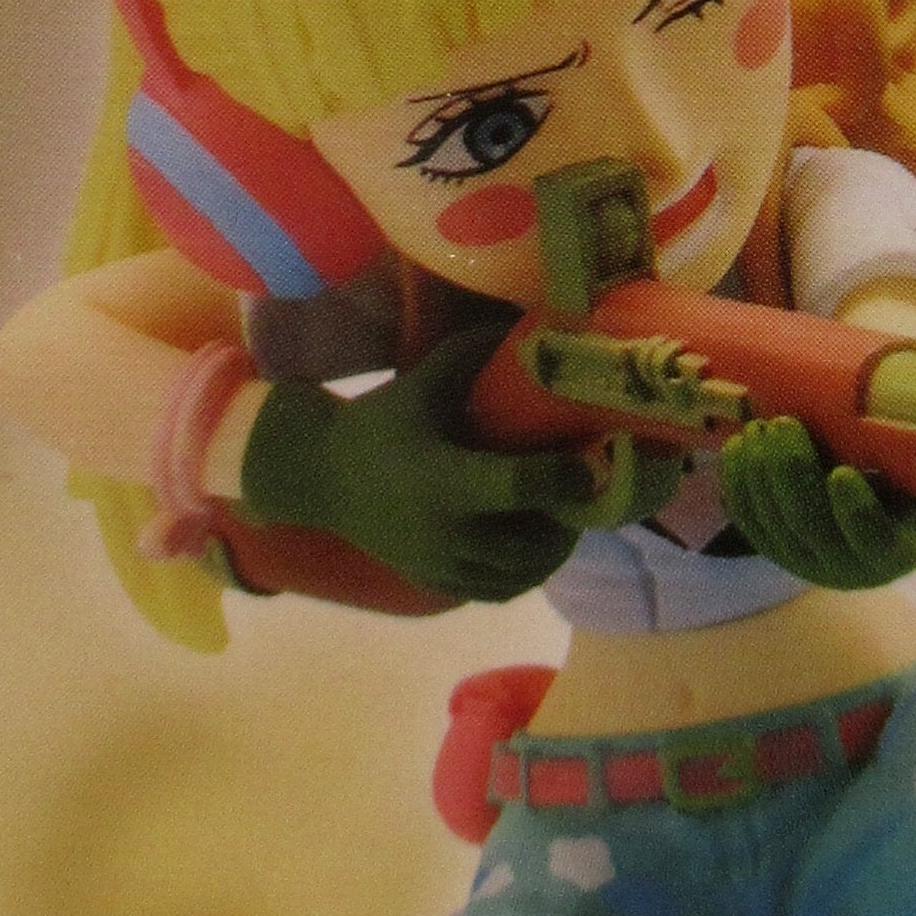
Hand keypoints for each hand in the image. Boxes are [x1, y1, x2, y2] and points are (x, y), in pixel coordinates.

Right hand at [240, 309, 680, 603]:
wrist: (321, 478)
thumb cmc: (378, 424)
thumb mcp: (421, 383)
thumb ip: (474, 352)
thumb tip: (535, 324)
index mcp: (442, 480)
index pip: (520, 487)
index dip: (567, 477)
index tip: (594, 460)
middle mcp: (445, 531)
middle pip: (532, 542)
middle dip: (568, 519)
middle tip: (586, 488)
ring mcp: (441, 564)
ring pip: (521, 574)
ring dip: (554, 549)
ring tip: (566, 515)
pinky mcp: (437, 583)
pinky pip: (499, 590)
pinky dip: (527, 573)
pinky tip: (536, 544)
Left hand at [718, 414, 915, 591]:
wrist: (882, 522)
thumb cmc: (914, 487)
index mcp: (897, 551)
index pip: (876, 540)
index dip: (857, 512)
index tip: (842, 473)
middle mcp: (848, 568)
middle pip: (811, 527)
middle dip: (792, 472)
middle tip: (785, 423)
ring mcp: (806, 562)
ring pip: (773, 523)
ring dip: (760, 472)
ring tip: (760, 427)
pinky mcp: (774, 550)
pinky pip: (749, 520)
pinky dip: (737, 483)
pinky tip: (737, 447)